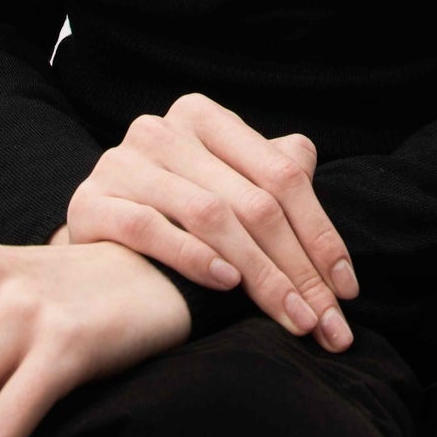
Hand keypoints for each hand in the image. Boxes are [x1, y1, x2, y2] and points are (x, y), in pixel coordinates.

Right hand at [65, 92, 359, 352]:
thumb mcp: (226, 179)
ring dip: (259, 273)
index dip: (320, 232)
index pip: (281, 174)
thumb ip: (269, 170)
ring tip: (290, 314)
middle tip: (325, 320)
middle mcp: (162, 129)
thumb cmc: (175, 207)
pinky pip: (150, 229)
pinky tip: (226, 284)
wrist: (95, 233)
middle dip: (297, 268)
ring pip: (210, 216)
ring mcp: (122, 162)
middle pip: (252, 201)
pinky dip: (193, 258)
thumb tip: (308, 161)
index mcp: (203, 115)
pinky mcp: (90, 201)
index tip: (346, 288)